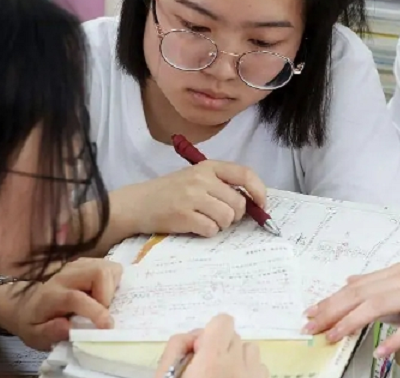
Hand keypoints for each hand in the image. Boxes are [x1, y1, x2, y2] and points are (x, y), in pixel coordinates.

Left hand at [0, 258, 122, 350]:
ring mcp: (76, 266)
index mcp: (52, 296)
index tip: (107, 326)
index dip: (95, 311)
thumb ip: (49, 333)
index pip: (76, 298)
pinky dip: (112, 280)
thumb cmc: (33, 323)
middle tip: (106, 312)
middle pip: (97, 272)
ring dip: (112, 286)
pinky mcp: (85, 263)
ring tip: (105, 303)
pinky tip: (104, 293)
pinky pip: (107, 266)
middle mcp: (65, 276)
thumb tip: (67, 328)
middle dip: (109, 294)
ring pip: (105, 266)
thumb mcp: (35, 336)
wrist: (24, 303)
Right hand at [117, 161, 266, 237]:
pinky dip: (207, 232)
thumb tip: (252, 202)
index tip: (261, 205)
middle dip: (234, 216)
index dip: (259, 191)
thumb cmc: (169, 192)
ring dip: (220, 225)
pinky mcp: (184, 216)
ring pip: (227, 218)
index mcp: (208, 166)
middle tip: (220, 216)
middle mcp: (202, 179)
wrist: (138, 203)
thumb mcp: (195, 177)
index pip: (245, 174)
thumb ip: (220, 184)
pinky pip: (211, 230)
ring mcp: (192, 197)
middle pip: (238, 203)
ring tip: (204, 220)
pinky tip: (194, 226)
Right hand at [154, 314, 268, 377]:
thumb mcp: (165, 375)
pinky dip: (248, 372)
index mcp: (211, 361)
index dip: (211, 333)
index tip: (200, 352)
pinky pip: (260, 367)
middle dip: (220, 347)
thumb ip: (177, 347)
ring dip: (237, 358)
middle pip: (233, 336)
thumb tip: (194, 335)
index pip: (222, 321)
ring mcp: (253, 377)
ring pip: (250, 350)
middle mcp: (237, 366)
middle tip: (206, 368)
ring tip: (223, 375)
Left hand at [303, 258, 399, 356]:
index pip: (356, 286)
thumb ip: (385, 280)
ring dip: (350, 322)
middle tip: (310, 326)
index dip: (331, 299)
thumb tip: (353, 282)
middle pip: (359, 295)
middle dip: (331, 310)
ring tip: (333, 336)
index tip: (311, 312)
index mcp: (398, 271)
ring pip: (376, 306)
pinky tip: (380, 350)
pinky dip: (393, 339)